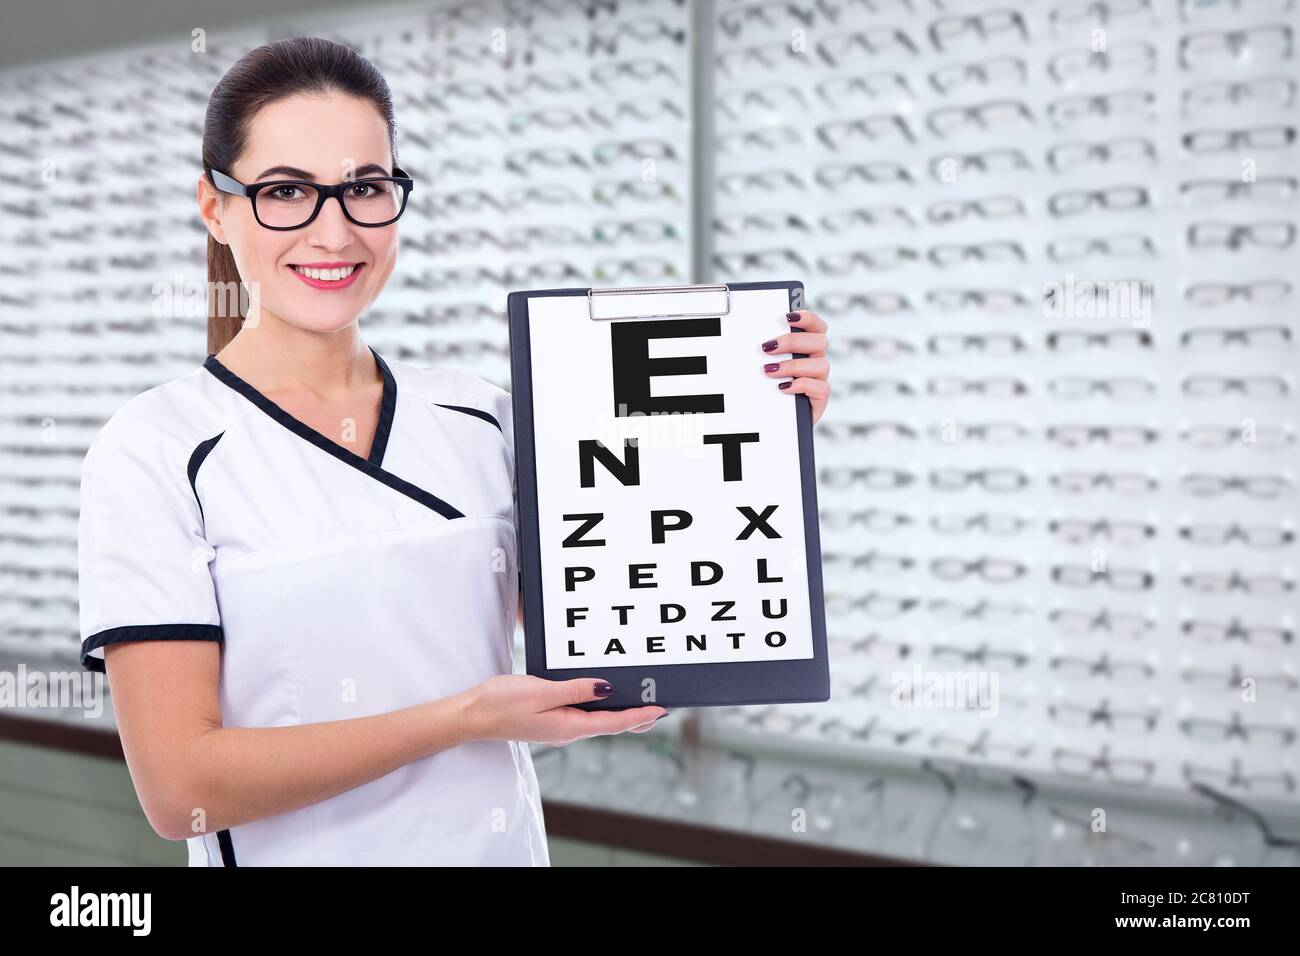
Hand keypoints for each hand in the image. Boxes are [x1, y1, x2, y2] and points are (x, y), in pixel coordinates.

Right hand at [463, 675, 667, 744]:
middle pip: (610, 726)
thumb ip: (575, 690)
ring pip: (597, 721)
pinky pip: (582, 716)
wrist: (472, 715)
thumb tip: (606, 689)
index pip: (614, 723)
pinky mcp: (550, 721)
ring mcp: (558, 728)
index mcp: (568, 727)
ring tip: (639, 705)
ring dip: (619, 714)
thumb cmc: (502, 702)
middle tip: (660, 709)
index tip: (662, 710)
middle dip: (636, 719)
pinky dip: (599, 709)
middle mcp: (567, 731)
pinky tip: (602, 700)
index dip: (640, 716)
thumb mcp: (541, 691)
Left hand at [761, 309, 829, 424]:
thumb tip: (755, 339)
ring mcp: (820, 380)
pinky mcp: (820, 399)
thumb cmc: (768, 390)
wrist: (772, 421)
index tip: (788, 316)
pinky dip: (801, 385)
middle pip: (819, 342)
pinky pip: (820, 387)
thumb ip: (768, 352)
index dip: (808, 318)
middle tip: (767, 347)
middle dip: (793, 341)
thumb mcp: (766, 368)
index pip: (817, 327)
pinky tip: (783, 388)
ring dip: (793, 365)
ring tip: (769, 371)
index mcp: (807, 349)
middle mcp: (816, 362)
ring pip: (821, 365)